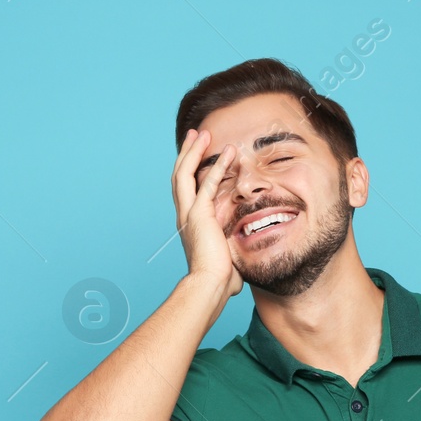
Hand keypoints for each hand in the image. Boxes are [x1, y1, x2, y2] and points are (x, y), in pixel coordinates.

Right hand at [172, 127, 242, 300]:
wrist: (210, 287)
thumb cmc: (219, 281)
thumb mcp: (226, 259)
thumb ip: (231, 253)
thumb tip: (241, 266)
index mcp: (189, 224)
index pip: (186, 191)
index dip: (190, 171)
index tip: (198, 155)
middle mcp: (184, 216)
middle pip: (179, 176)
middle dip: (187, 153)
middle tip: (196, 135)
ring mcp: (189, 214)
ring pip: (185, 174)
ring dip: (194, 152)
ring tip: (204, 133)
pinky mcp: (199, 214)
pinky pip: (206, 183)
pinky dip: (217, 165)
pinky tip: (227, 151)